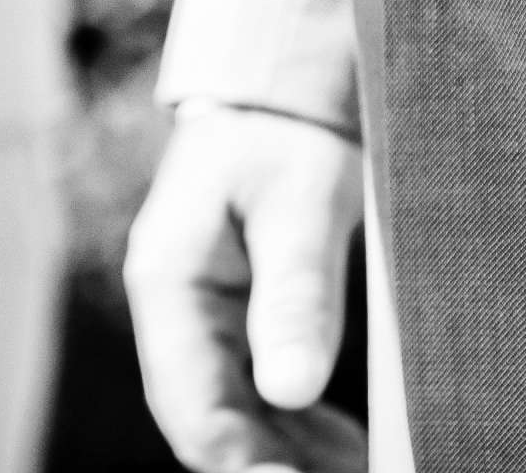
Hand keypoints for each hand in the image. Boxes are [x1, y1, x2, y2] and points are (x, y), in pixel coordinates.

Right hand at [124, 103, 367, 472]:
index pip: (189, 403)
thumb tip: (289, 389)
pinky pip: (255, 396)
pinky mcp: (234, 321)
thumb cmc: (288, 136)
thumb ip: (295, 297)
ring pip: (232, 416)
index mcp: (167, 281)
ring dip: (285, 453)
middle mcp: (174, 310)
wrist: (282, 91)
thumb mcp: (301, 206)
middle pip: (207, 421)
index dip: (241, 462)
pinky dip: (296, 429)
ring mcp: (201, 319)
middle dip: (268, 465)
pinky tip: (346, 447)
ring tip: (358, 468)